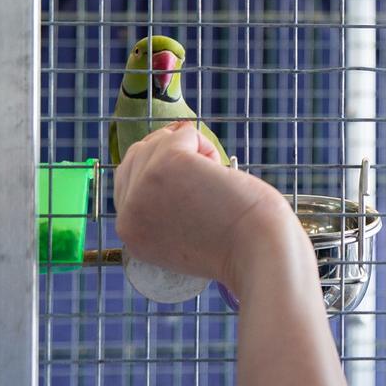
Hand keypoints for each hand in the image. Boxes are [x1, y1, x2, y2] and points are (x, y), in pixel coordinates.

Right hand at [113, 120, 309, 294]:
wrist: (258, 251)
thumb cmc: (235, 242)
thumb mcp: (181, 234)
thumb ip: (161, 208)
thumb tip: (164, 157)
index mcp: (129, 232)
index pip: (127, 180)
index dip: (157, 168)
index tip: (187, 175)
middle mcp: (129, 212)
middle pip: (138, 155)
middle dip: (171, 154)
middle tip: (205, 174)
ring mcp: (144, 187)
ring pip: (160, 141)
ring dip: (193, 151)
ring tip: (215, 182)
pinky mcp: (167, 164)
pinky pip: (184, 135)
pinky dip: (206, 146)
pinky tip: (220, 173)